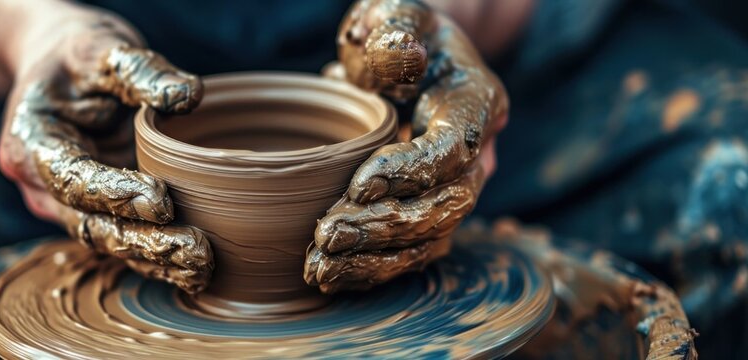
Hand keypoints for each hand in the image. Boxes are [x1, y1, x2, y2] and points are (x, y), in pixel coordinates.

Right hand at [0, 5, 211, 292]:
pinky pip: (120, 239)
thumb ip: (139, 70)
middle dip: (142, 241)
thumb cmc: (80, 56)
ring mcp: (64, 204)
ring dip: (153, 258)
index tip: (163, 200)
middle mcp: (40, 184)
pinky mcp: (92, 211)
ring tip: (203, 266)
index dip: (113, 194)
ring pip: (105, 241)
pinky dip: (154, 257)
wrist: (62, 70)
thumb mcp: (102, 47)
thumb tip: (188, 96)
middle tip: (196, 249)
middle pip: (88, 223)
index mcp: (30, 142)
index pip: (71, 177)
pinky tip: (192, 269)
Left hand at [306, 0, 507, 292]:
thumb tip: (401, 56)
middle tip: (327, 233)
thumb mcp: (396, 13)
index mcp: (474, 102)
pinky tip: (330, 275)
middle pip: (447, 206)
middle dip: (387, 226)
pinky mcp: (431, 213)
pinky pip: (412, 253)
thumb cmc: (397, 33)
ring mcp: (456, 189)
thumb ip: (397, 29)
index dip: (411, 172)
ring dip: (376, 259)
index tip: (358, 185)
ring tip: (319, 266)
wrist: (407, 59)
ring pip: (432, 239)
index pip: (452, 149)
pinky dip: (372, 269)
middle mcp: (476, 154)